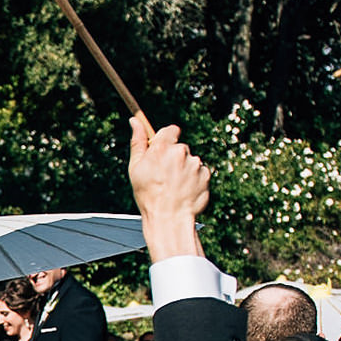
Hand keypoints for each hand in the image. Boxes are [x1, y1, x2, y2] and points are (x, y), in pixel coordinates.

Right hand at [127, 124, 209, 261]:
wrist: (169, 219)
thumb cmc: (148, 195)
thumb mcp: (136, 168)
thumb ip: (137, 142)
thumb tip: (134, 121)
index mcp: (162, 148)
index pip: (171, 130)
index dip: (167, 140)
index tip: (164, 149)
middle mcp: (181, 152)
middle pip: (180, 148)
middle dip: (174, 158)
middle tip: (165, 176)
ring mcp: (195, 163)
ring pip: (190, 161)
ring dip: (185, 170)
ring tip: (175, 187)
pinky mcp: (206, 175)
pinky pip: (200, 172)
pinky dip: (194, 179)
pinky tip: (185, 191)